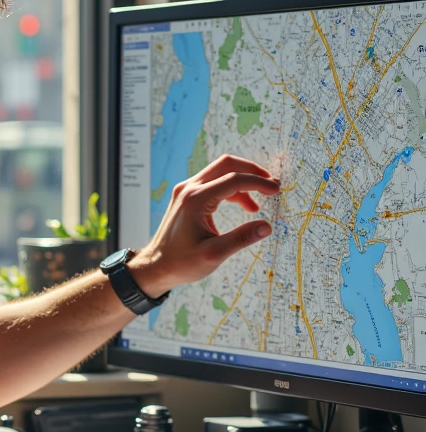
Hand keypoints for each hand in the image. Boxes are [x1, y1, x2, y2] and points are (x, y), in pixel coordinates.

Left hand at [128, 154, 279, 297]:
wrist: (156, 266)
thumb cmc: (181, 263)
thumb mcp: (213, 254)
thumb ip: (241, 239)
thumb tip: (267, 227)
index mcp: (196, 200)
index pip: (234, 180)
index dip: (259, 183)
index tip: (276, 190)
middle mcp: (189, 188)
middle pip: (226, 165)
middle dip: (252, 172)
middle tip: (271, 185)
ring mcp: (186, 190)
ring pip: (220, 172)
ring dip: (242, 182)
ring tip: (257, 206)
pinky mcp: (186, 195)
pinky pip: (213, 182)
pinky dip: (232, 189)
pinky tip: (244, 206)